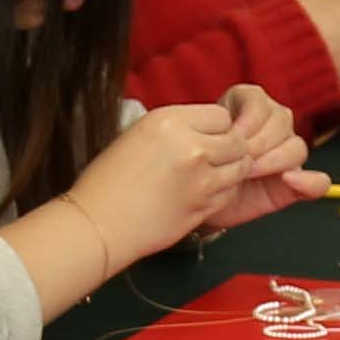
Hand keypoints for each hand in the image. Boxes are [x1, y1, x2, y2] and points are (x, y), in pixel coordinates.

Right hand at [76, 87, 321, 255]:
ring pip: (240, 168)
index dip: (217, 128)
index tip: (207, 137)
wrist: (99, 223)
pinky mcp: (204, 206)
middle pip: (238, 141)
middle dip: (231, 148)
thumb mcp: (137, 134)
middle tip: (214, 158)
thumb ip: (176, 129)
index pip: (220, 116)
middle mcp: (191, 147)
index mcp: (170, 121)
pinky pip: (230, 193)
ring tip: (208, 175)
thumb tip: (204, 131)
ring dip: (230, 171)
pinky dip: (224, 192)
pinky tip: (203, 193)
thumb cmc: (108, 181)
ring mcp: (201, 179)